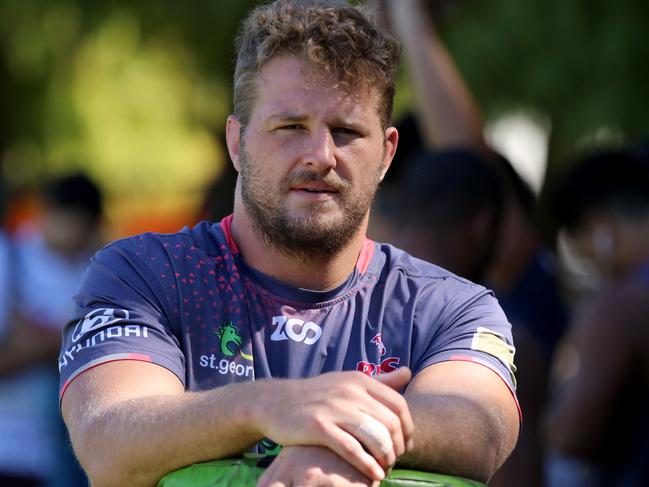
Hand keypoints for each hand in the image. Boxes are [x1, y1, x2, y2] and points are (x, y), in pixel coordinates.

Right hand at [251, 368, 413, 481]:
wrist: (274, 401)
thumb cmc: (316, 395)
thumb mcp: (347, 381)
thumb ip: (379, 380)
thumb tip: (408, 373)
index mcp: (360, 380)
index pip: (398, 404)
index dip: (408, 428)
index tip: (406, 445)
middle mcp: (350, 392)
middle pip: (390, 423)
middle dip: (397, 447)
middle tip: (395, 460)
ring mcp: (334, 409)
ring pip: (374, 436)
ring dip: (385, 457)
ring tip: (384, 468)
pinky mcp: (319, 427)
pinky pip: (352, 449)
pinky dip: (366, 465)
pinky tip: (372, 474)